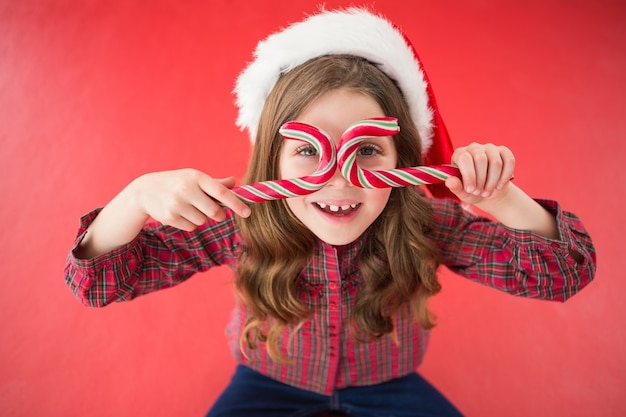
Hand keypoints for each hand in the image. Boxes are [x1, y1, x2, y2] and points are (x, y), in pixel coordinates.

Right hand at [131, 168, 250, 230]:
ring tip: (188, 207)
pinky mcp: (170, 217)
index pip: (221, 192)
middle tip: (212, 211)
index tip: (248, 213)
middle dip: (218, 215)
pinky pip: (192, 227)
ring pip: (203, 221)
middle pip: (214, 212)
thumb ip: (216, 183)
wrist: (145, 191)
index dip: (236, 203)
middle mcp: (187, 190)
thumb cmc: (177, 183)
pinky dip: (190, 223)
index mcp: (196, 177)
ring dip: (201, 218)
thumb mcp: (194, 178)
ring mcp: (177, 204)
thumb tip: (235, 182)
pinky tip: (180, 213)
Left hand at [444, 142, 514, 205]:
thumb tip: (450, 181)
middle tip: (479, 193)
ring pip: (496, 163)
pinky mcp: (504, 152)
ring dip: (492, 181)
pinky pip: (509, 161)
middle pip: (481, 160)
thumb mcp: (462, 192)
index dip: (469, 175)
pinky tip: (499, 186)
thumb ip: (455, 187)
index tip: (470, 190)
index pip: (464, 158)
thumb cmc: (471, 190)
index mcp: (459, 154)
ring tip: (487, 192)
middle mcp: (474, 147)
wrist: (488, 192)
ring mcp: (490, 148)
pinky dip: (505, 177)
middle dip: (481, 180)